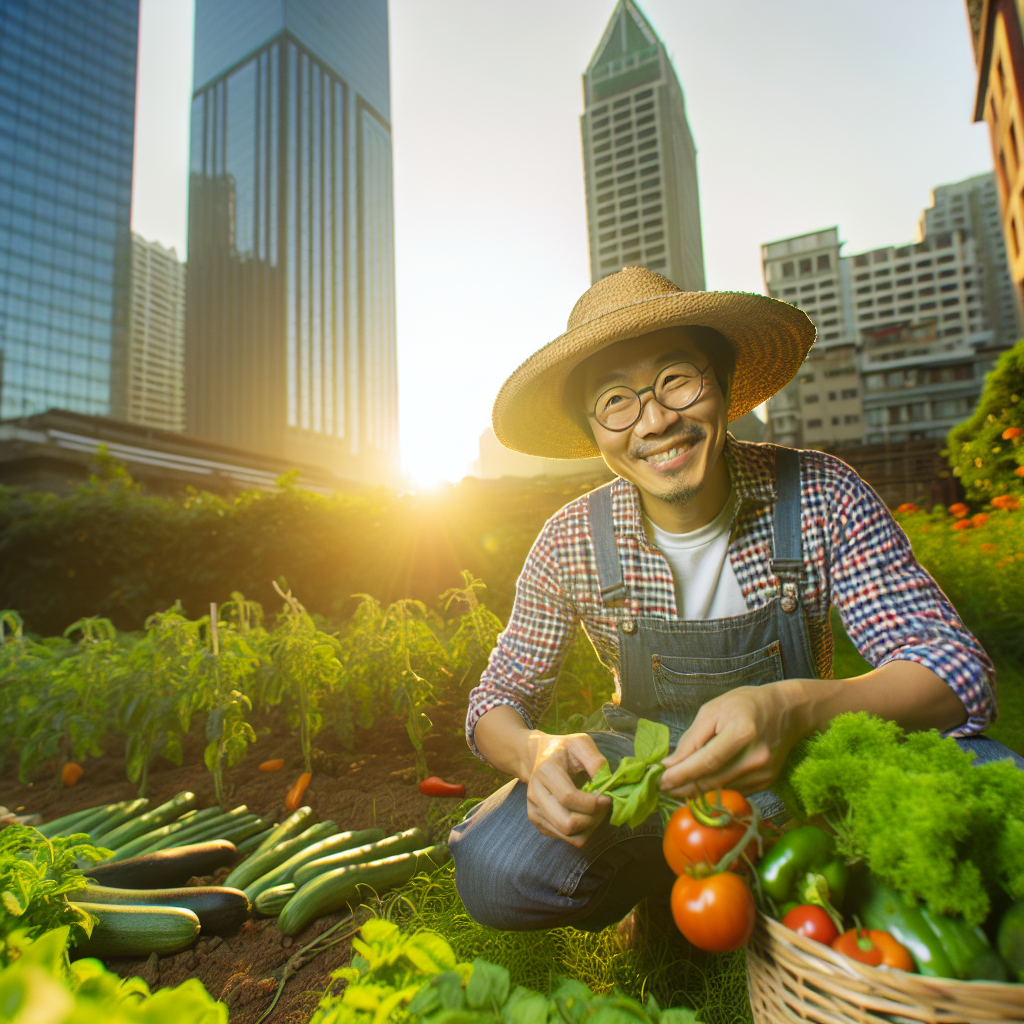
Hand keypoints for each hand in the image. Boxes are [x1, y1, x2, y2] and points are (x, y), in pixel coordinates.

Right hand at [521, 731, 611, 847]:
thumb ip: (595, 760)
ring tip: (596, 811)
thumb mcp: (580, 743)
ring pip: (568, 836)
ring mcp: (535, 812)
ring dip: (589, 827)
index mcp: (545, 772)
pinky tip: (585, 815)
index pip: (568, 798)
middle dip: (593, 819)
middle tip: (603, 806)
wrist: (537, 757)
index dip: (592, 803)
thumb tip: (607, 782)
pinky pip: (567, 839)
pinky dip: (582, 831)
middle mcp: (535, 795)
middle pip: (567, 824)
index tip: (607, 798)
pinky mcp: (539, 823)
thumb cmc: (563, 750)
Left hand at [659, 681, 806, 797]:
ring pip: (721, 791)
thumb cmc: (746, 704)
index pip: (706, 762)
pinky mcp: (767, 783)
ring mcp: (764, 774)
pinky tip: (698, 785)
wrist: (787, 710)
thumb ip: (691, 738)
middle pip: (713, 781)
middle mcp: (756, 758)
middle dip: (683, 787)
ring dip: (695, 792)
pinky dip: (713, 791)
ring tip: (675, 787)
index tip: (660, 780)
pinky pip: (733, 791)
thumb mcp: (713, 710)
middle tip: (662, 787)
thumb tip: (670, 763)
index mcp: (742, 732)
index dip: (681, 774)